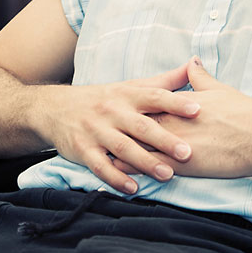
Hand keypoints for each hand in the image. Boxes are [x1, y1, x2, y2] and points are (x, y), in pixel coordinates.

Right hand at [40, 61, 200, 193]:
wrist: (54, 108)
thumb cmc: (102, 99)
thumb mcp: (130, 86)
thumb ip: (163, 81)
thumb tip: (194, 64)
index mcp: (127, 95)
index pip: (155, 97)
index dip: (176, 103)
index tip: (197, 110)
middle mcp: (112, 112)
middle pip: (141, 126)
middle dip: (165, 140)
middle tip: (187, 152)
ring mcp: (96, 131)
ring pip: (123, 148)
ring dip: (145, 163)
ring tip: (167, 174)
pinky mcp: (83, 150)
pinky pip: (101, 166)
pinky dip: (116, 178)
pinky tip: (133, 189)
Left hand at [112, 58, 251, 178]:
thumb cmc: (243, 112)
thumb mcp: (218, 89)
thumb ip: (199, 77)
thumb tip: (192, 62)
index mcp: (177, 104)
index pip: (145, 104)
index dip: (128, 107)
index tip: (113, 107)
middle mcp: (171, 121)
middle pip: (135, 124)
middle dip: (116, 127)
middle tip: (97, 128)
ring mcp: (174, 143)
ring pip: (138, 146)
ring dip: (118, 150)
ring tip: (99, 151)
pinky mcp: (182, 165)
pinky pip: (150, 168)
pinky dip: (132, 171)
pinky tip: (118, 174)